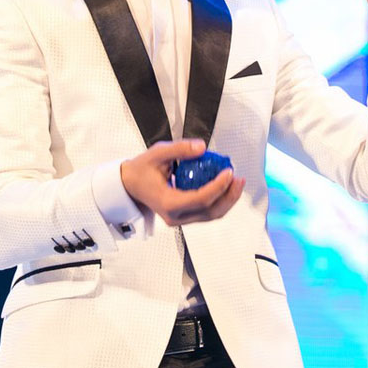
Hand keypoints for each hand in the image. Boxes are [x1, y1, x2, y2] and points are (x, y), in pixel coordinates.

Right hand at [120, 139, 245, 226]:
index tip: (228, 172)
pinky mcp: (184, 216)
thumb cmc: (141, 170)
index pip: (200, 199)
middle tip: (238, 178)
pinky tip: (226, 186)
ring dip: (227, 200)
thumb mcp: (157, 153)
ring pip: (211, 215)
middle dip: (229, 196)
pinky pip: (206, 212)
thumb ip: (179, 149)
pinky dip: (219, 200)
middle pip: (210, 212)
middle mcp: (175, 216)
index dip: (218, 186)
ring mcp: (180, 219)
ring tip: (236, 182)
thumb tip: (202, 148)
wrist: (129, 185)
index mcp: (168, 203)